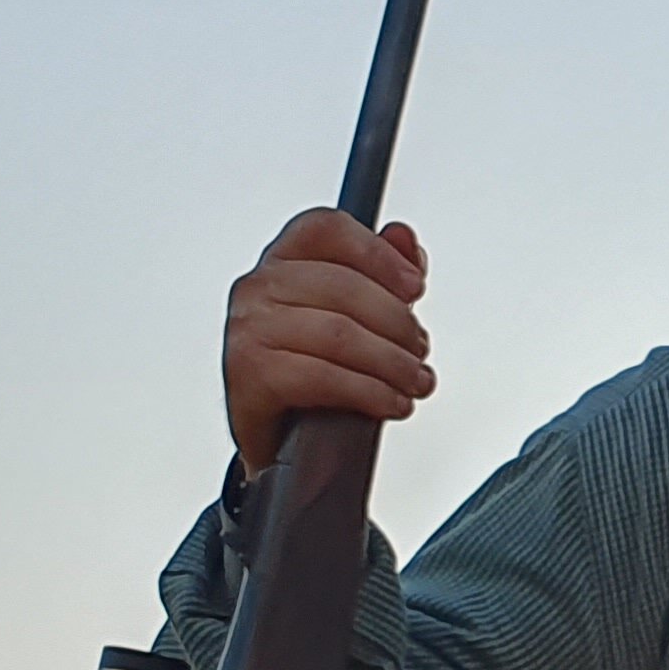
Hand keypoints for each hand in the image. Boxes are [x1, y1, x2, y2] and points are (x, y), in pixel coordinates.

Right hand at [224, 209, 432, 471]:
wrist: (279, 440)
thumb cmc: (316, 370)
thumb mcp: (356, 316)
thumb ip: (383, 273)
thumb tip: (403, 236)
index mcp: (282, 260)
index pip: (326, 229)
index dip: (378, 253)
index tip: (414, 286)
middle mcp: (257, 288)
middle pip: (344, 286)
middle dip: (398, 324)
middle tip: (419, 352)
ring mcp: (248, 329)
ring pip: (339, 334)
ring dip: (393, 363)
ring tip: (414, 382)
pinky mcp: (249, 374)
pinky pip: (323, 377)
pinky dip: (371, 392)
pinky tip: (392, 402)